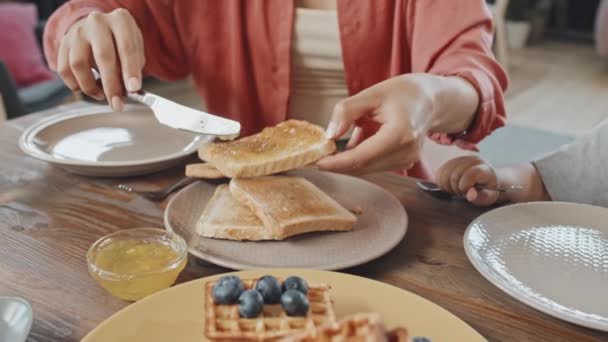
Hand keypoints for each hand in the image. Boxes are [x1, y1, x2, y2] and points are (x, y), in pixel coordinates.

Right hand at [55, 9, 144, 110]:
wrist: (99, 27)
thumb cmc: (121, 41)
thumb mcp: (135, 48)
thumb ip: (134, 67)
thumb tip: (130, 90)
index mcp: (120, 21)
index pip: (127, 47)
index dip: (130, 70)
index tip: (133, 89)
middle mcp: (97, 23)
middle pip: (103, 56)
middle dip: (111, 85)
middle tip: (117, 104)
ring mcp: (77, 32)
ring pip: (78, 63)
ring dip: (90, 86)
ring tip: (101, 96)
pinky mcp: (63, 43)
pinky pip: (64, 68)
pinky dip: (74, 84)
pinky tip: (86, 89)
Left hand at [316, 75, 435, 174]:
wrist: (430, 99)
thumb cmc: (402, 93)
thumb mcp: (371, 94)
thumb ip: (346, 112)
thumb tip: (329, 135)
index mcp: (400, 135)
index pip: (360, 158)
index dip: (335, 163)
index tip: (313, 161)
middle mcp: (405, 153)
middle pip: (361, 167)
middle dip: (336, 162)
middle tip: (315, 151)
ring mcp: (406, 161)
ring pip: (366, 168)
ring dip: (349, 156)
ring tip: (354, 128)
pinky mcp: (404, 164)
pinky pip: (373, 165)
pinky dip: (361, 154)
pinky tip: (365, 133)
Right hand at [436, 156, 499, 205]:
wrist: (489, 180)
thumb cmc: (488, 190)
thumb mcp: (488, 197)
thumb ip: (480, 197)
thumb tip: (470, 195)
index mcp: (484, 169)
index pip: (469, 175)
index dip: (464, 187)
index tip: (467, 193)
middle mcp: (472, 160)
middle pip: (454, 175)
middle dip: (455, 188)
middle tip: (462, 193)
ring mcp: (461, 159)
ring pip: (444, 173)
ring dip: (447, 185)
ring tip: (456, 189)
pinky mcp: (452, 161)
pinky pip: (440, 172)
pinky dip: (441, 181)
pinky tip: (450, 185)